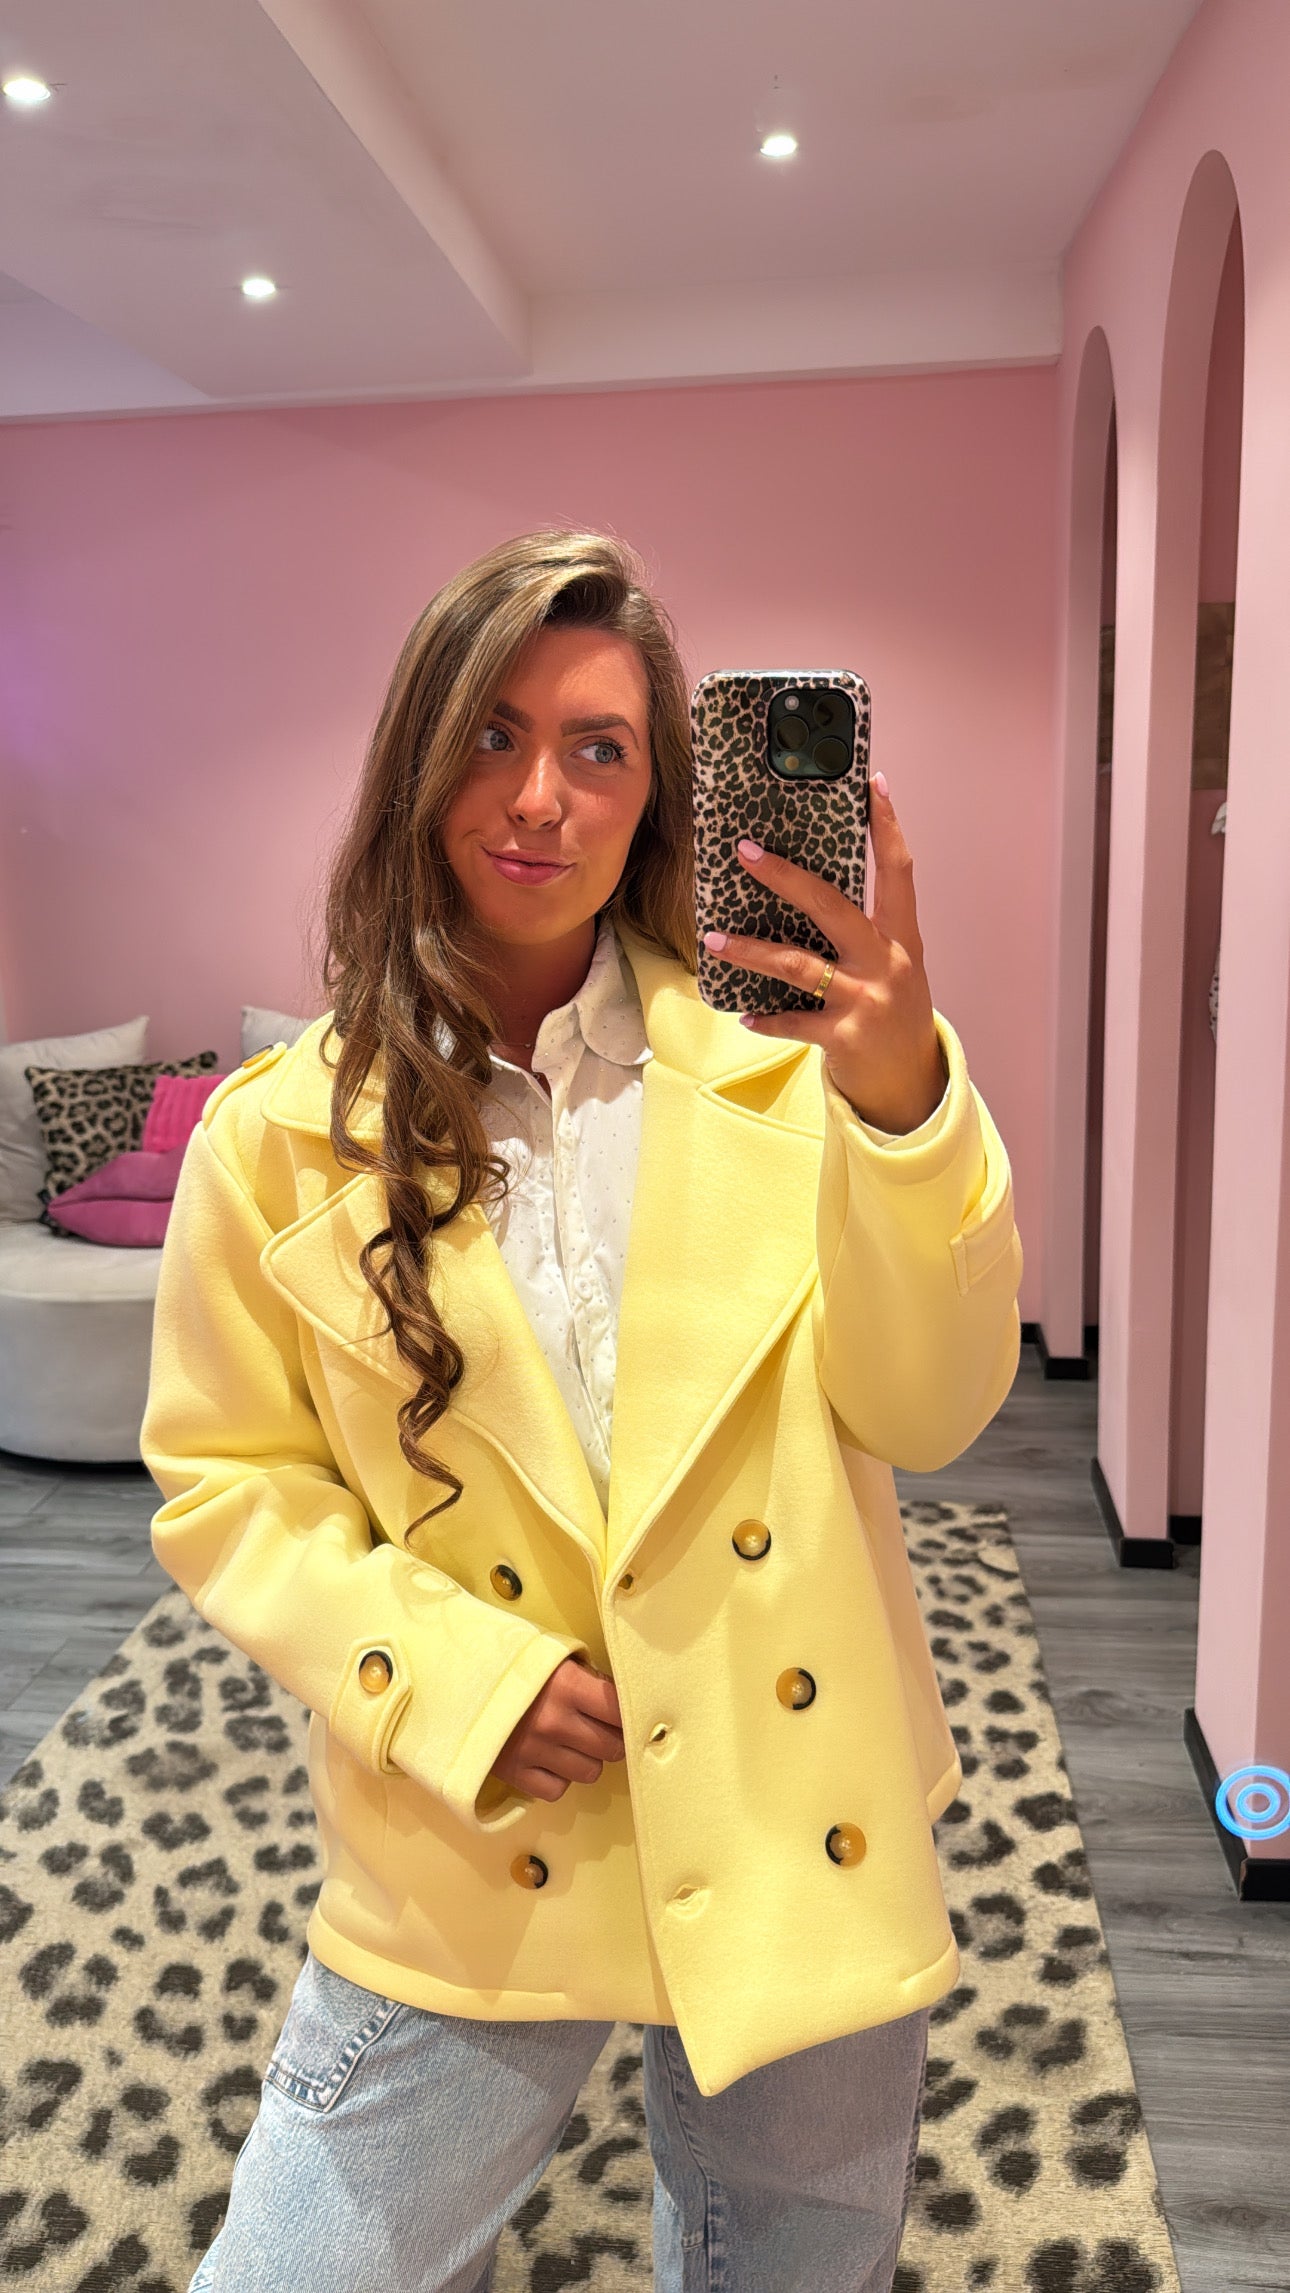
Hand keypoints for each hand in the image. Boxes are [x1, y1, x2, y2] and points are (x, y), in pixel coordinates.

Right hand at [492, 1654, 624, 1802]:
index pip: (620, 1710)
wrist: (449, 1681)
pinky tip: (549, 1759)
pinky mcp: (515, 1774)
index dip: (627, 1713)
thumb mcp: (547, 1655)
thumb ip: (583, 1676)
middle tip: (600, 1729)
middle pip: (612, 1747)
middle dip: (611, 1738)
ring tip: (572, 1743)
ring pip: (590, 1772)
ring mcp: (536, 1751)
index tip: (623, 1714)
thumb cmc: (505, 1663)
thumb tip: (617, 1699)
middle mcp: (556, 1722)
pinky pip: (558, 1790)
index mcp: (568, 1685)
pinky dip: (559, 1778)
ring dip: (587, 1759)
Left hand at [702, 771, 946, 1133]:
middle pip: (833, 907)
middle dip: (785, 877)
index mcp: (901, 938)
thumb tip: (805, 891)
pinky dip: (766, 1019)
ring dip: (752, 951)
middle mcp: (886, 963)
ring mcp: (866, 1000)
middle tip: (745, 852)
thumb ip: (861, 933)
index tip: (872, 785)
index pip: (898, 871)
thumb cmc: (892, 1015)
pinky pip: (794, 1022)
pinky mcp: (845, 1038)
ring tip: (714, 940)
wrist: (912, 1085)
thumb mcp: (891, 967)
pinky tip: (745, 1015)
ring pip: (799, 965)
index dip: (888, 827)